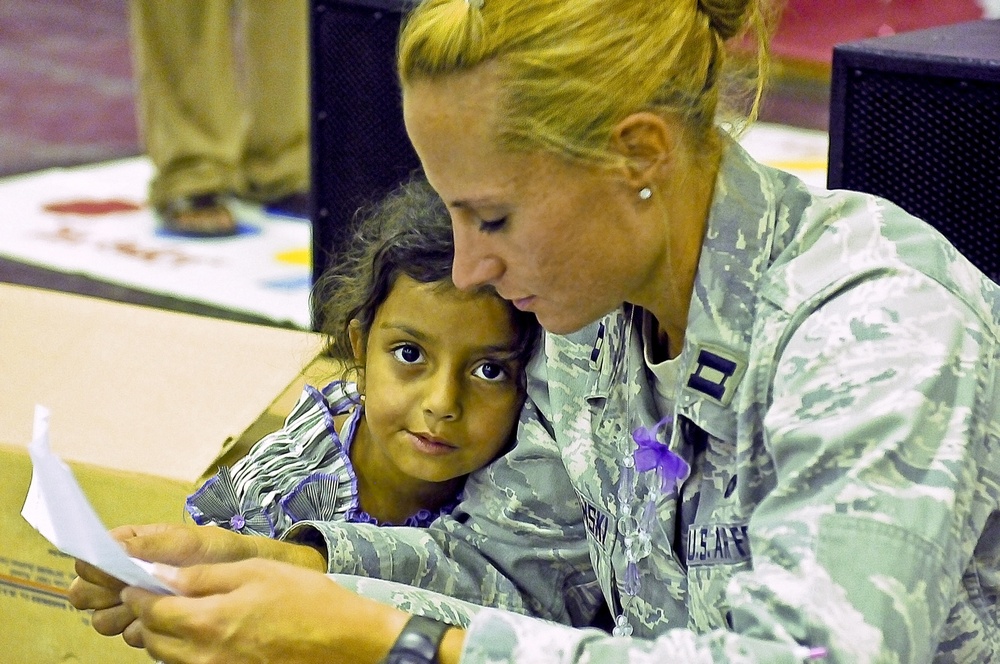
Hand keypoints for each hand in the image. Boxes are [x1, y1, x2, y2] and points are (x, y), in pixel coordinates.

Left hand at [68, 523, 326, 645]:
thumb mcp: (256, 572)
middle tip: (147, 596)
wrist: (346, 642)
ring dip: (162, 636)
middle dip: (145, 616)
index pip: (152, 611)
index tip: (131, 583)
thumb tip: (158, 573)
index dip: (137, 595)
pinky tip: (201, 634)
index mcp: (209, 621)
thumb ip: (204, 575)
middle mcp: (205, 655)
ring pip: (169, 658)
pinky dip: (184, 652)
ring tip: (173, 613)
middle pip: (153, 639)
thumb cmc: (306, 599)